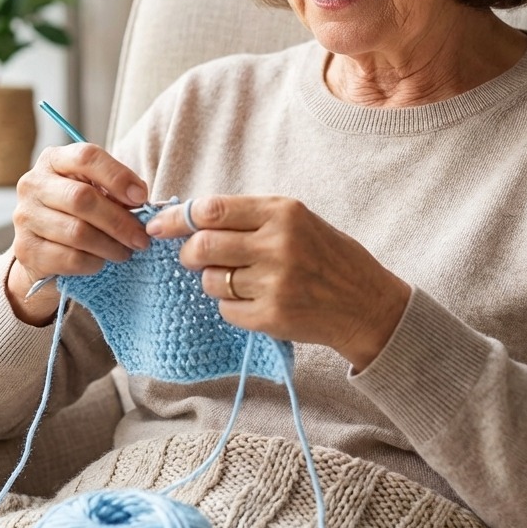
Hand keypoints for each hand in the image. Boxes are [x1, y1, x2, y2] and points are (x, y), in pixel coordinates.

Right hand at [6, 144, 150, 324]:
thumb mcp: (97, 193)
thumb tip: (139, 198)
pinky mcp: (26, 250)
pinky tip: (101, 262)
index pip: (86, 157)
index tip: (142, 197)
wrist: (45, 254)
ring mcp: (25, 217)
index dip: (118, 176)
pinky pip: (70, 258)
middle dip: (119, 221)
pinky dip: (94, 262)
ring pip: (78, 232)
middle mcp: (33, 184)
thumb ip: (116, 191)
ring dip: (111, 245)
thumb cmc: (79, 215)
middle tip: (142, 237)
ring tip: (126, 251)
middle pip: (82, 198)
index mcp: (53, 160)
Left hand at [146, 195, 410, 369]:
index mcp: (283, 212)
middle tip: (194, 258)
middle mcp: (278, 244)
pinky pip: (227, 310)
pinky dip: (232, 307)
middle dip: (189, 254)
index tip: (159, 226)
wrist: (367, 304)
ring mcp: (276, 283)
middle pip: (203, 246)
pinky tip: (255, 301)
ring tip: (240, 280)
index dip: (178, 218)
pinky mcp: (273, 317)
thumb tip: (190, 219)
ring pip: (211, 281)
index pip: (212, 210)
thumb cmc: (328, 256)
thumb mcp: (297, 220)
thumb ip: (249, 217)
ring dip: (213, 282)